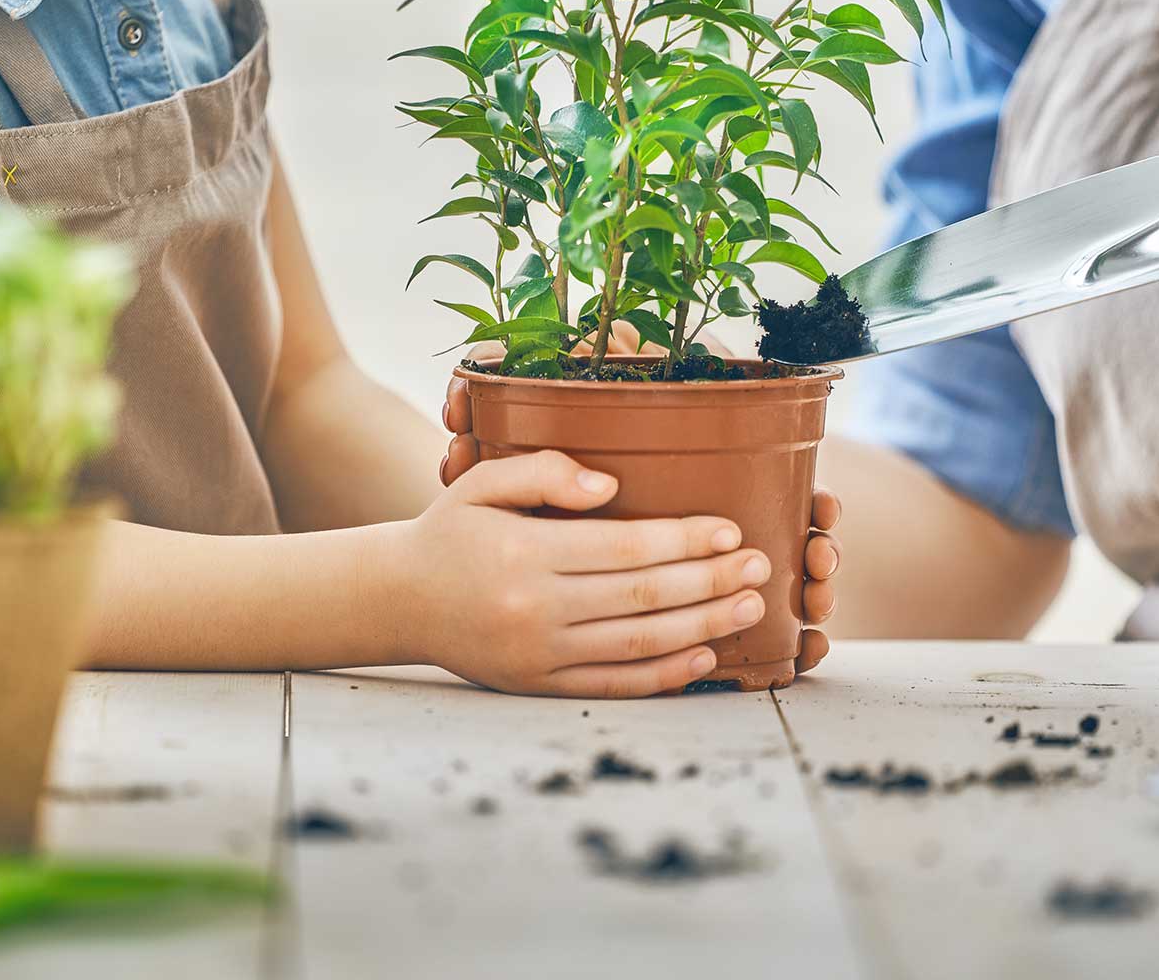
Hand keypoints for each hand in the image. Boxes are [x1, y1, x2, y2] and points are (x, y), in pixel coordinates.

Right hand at [395, 449, 775, 696]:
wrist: (398, 600)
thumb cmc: (450, 532)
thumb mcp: (482, 484)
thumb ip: (544, 473)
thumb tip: (611, 486)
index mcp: (524, 553)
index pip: (624, 548)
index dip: (683, 539)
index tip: (729, 529)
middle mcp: (534, 608)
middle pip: (643, 597)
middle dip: (710, 581)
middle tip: (760, 566)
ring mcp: (539, 654)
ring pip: (638, 643)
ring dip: (702, 627)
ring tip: (748, 607)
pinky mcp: (540, 686)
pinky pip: (614, 685)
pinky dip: (663, 675)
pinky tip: (703, 656)